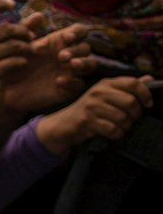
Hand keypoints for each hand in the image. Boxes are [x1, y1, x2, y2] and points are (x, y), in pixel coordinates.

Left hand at [0, 20, 92, 114]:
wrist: (6, 89)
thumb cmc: (13, 63)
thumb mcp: (17, 45)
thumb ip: (26, 29)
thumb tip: (39, 15)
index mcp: (60, 42)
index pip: (79, 31)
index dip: (77, 32)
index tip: (66, 38)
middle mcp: (69, 55)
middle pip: (86, 48)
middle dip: (77, 50)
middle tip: (61, 56)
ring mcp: (70, 72)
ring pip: (90, 64)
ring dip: (84, 63)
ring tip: (71, 65)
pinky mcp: (67, 88)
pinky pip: (79, 84)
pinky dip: (72, 82)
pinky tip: (59, 81)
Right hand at [35, 76, 152, 151]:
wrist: (63, 124)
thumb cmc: (88, 110)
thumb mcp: (106, 95)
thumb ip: (127, 87)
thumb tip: (149, 80)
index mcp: (105, 84)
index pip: (132, 83)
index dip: (145, 94)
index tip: (148, 104)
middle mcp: (98, 92)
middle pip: (130, 102)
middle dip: (135, 114)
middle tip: (131, 119)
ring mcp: (91, 106)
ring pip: (123, 118)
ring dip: (125, 126)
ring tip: (120, 127)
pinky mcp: (86, 121)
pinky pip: (112, 129)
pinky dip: (116, 134)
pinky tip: (112, 133)